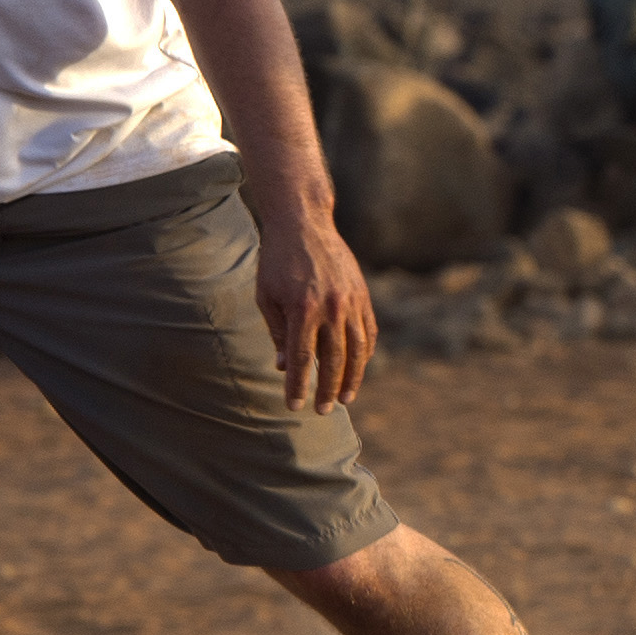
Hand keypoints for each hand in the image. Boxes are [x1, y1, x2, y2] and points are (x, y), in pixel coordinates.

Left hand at [255, 197, 377, 411]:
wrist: (304, 223)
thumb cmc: (277, 261)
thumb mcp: (267, 297)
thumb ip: (277, 333)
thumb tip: (283, 367)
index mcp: (302, 310)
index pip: (301, 359)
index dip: (298, 386)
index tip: (294, 406)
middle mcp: (331, 308)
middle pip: (333, 360)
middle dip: (327, 389)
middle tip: (323, 411)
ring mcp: (351, 302)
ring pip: (357, 350)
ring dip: (352, 377)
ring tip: (346, 397)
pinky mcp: (362, 295)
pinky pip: (368, 331)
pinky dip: (365, 353)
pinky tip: (358, 368)